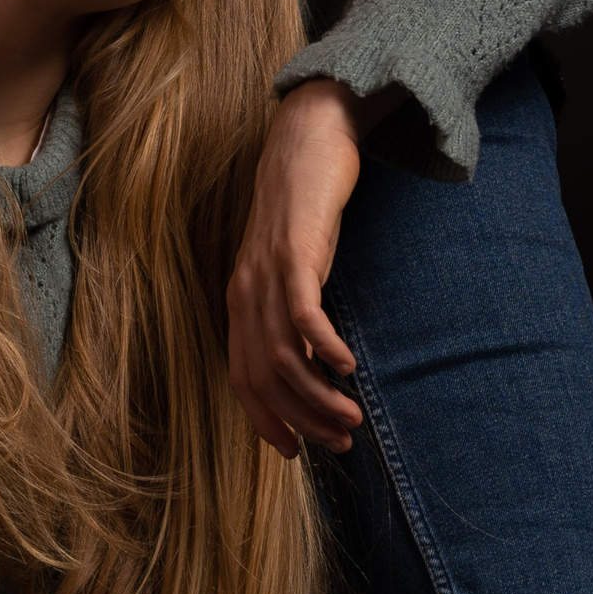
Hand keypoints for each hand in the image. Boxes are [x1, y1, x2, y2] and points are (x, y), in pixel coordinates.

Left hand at [225, 79, 402, 457]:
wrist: (307, 139)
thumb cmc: (305, 208)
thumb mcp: (294, 267)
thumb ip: (294, 311)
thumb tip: (314, 365)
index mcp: (241, 301)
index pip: (244, 378)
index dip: (266, 421)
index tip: (295, 453)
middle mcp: (246, 291)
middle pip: (264, 376)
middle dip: (301, 420)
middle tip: (340, 443)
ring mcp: (267, 272)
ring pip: (284, 355)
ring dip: (317, 396)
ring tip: (351, 419)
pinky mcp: (295, 251)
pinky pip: (303, 312)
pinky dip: (323, 347)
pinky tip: (347, 367)